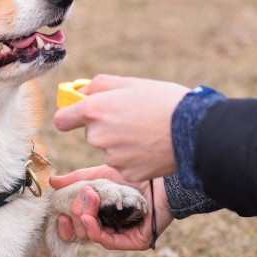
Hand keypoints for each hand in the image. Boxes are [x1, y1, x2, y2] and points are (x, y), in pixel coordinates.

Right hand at [50, 165, 173, 250]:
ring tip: (88, 201)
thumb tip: (52, 183)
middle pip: (81, 233)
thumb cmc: (135, 175)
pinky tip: (88, 218)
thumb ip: (77, 180)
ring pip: (91, 237)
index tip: (58, 213)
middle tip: (83, 196)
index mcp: (101, 216)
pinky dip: (94, 230)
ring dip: (83, 219)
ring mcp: (122, 236)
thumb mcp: (100, 175)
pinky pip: (107, 242)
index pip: (76, 227)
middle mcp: (111, 228)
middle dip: (75, 215)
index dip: (65, 223)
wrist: (163, 178)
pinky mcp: (134, 243)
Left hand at [53, 74, 189, 181]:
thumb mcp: (131, 83)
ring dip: (121, 142)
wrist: (195, 132)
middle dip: (105, 127)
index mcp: (94, 110)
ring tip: (147, 132)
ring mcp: (112, 158)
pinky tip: (151, 148)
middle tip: (132, 118)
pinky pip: (124, 164)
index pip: (61, 120)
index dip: (70, 116)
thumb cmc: (165, 102)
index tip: (78, 115)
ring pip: (108, 149)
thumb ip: (99, 85)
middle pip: (91, 134)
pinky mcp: (126, 173)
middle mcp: (97, 136)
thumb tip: (81, 92)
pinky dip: (134, 158)